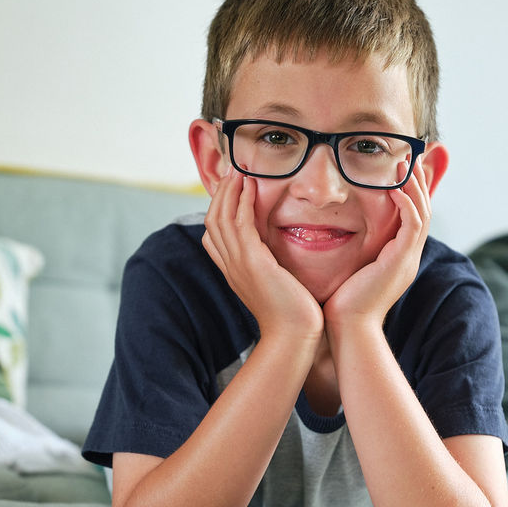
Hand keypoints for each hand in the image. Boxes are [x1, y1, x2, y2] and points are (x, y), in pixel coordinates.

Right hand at [202, 169, 323, 342]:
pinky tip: (250, 187)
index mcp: (233, 271)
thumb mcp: (274, 285)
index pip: (212, 234)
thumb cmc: (292, 314)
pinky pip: (241, 224)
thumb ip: (268, 266)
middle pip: (212, 221)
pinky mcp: (253, 262)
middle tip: (232, 171)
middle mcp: (230, 266)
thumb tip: (274, 254)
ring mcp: (238, 264)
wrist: (294, 335)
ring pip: (222, 218)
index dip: (217, 209)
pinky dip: (243, 203)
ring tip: (238, 171)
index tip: (230, 189)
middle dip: (221, 194)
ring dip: (230, 191)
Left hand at [323, 157, 431, 330]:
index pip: (412, 219)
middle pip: (424, 211)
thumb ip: (349, 251)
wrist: (346, 329)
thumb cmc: (340, 303)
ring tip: (404, 166)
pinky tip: (394, 188)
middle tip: (410, 159)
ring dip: (414, 188)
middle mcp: (407, 258)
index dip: (409, 194)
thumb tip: (332, 233)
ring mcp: (407, 260)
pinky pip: (412, 224)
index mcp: (397, 259)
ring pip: (422, 213)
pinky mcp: (401, 261)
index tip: (399, 172)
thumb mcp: (348, 270)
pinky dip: (406, 204)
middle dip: (418, 184)